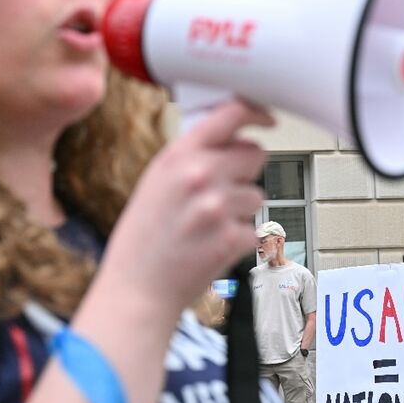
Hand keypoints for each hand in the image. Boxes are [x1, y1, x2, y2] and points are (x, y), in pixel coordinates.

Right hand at [101, 99, 273, 317]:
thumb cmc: (142, 240)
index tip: (265, 118)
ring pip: (257, 194)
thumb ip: (190, 156)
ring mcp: (219, 207)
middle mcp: (201, 175)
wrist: (137, 290)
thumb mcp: (155, 182)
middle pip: (255, 153)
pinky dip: (239, 240)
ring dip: (241, 210)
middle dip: (245, 170)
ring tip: (209, 227)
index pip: (231, 114)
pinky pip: (255, 229)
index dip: (255, 112)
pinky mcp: (233, 238)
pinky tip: (211, 247)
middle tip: (224, 190)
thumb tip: (229, 139)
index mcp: (178, 156)